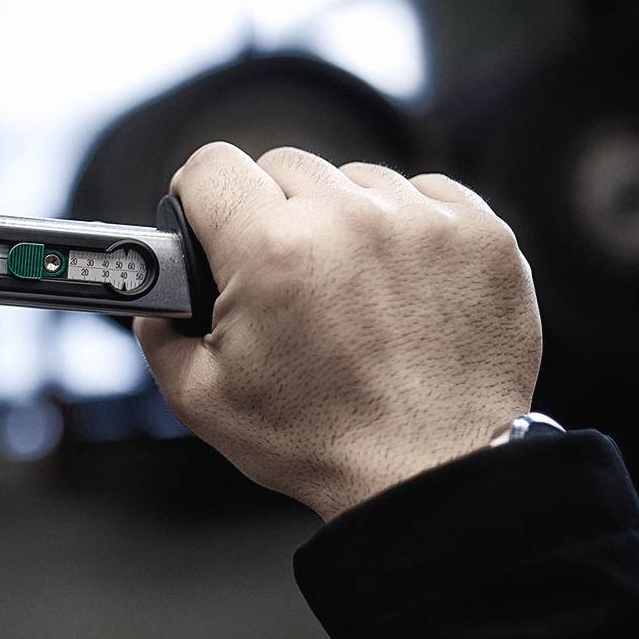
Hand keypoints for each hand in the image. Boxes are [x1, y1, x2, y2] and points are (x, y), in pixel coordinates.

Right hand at [134, 143, 541, 519]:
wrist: (430, 475)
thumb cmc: (319, 441)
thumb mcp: (202, 398)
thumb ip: (158, 333)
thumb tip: (156, 298)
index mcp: (271, 250)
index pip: (211, 166)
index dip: (197, 195)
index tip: (208, 220)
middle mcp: (349, 220)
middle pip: (283, 164)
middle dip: (270, 211)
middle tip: (280, 274)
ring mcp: (424, 222)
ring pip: (355, 178)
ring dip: (341, 217)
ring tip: (346, 285)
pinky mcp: (482, 235)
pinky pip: (427, 194)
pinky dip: (407, 226)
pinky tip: (398, 282)